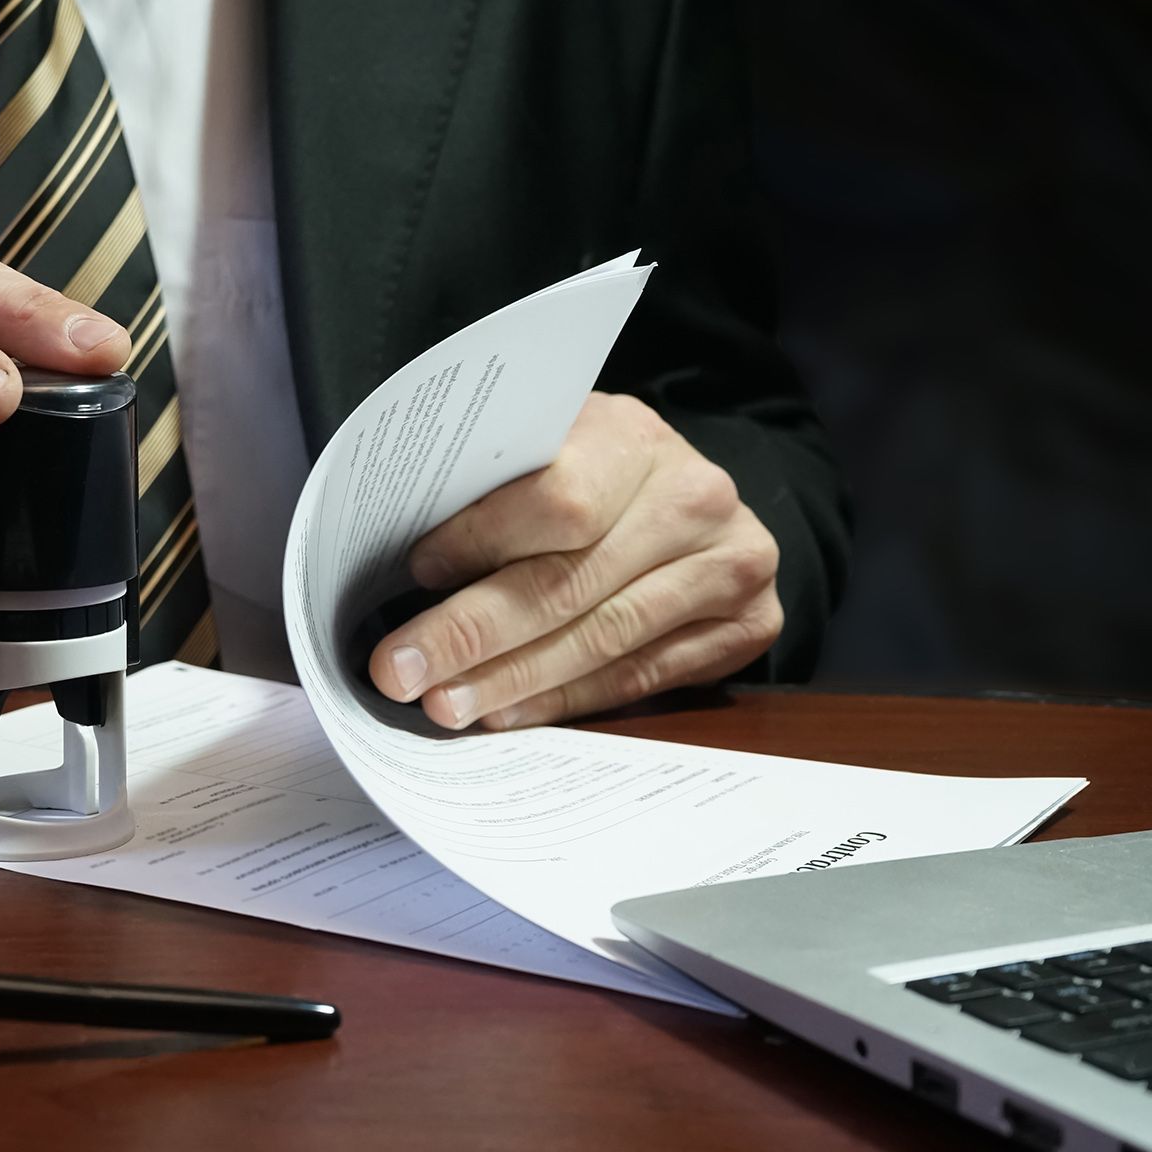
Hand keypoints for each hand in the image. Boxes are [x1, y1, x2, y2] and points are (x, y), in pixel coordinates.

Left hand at [367, 392, 782, 728]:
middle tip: (401, 672)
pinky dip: (566, 700)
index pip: (557, 498)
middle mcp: (696, 497)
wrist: (686, 496)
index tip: (415, 572)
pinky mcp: (750, 623)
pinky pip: (641, 677)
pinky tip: (509, 713)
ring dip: (513, 680)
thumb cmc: (590, 474)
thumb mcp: (543, 452)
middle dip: (472, 634)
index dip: (481, 540)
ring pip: (603, 640)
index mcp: (634, 438)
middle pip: (569, 582)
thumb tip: (403, 564)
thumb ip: (490, 489)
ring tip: (445, 704)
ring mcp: (733, 562)